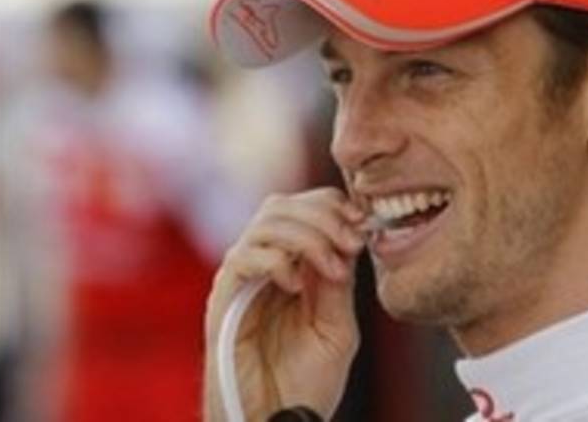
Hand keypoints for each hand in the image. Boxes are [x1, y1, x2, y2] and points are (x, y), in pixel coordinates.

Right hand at [204, 188, 365, 421]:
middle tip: (351, 243)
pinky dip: (275, 261)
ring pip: (265, 223)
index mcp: (291, 265)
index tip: (363, 223)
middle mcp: (263, 265)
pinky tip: (294, 287)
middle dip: (323, 216)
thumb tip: (348, 238)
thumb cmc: (305, 383)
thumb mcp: (336, 326)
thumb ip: (338, 283)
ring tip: (331, 269)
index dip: (334, 206)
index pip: (305, 208)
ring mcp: (241, 280)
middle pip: (282, 205)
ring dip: (307, 236)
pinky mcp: (224, 300)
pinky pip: (243, 257)